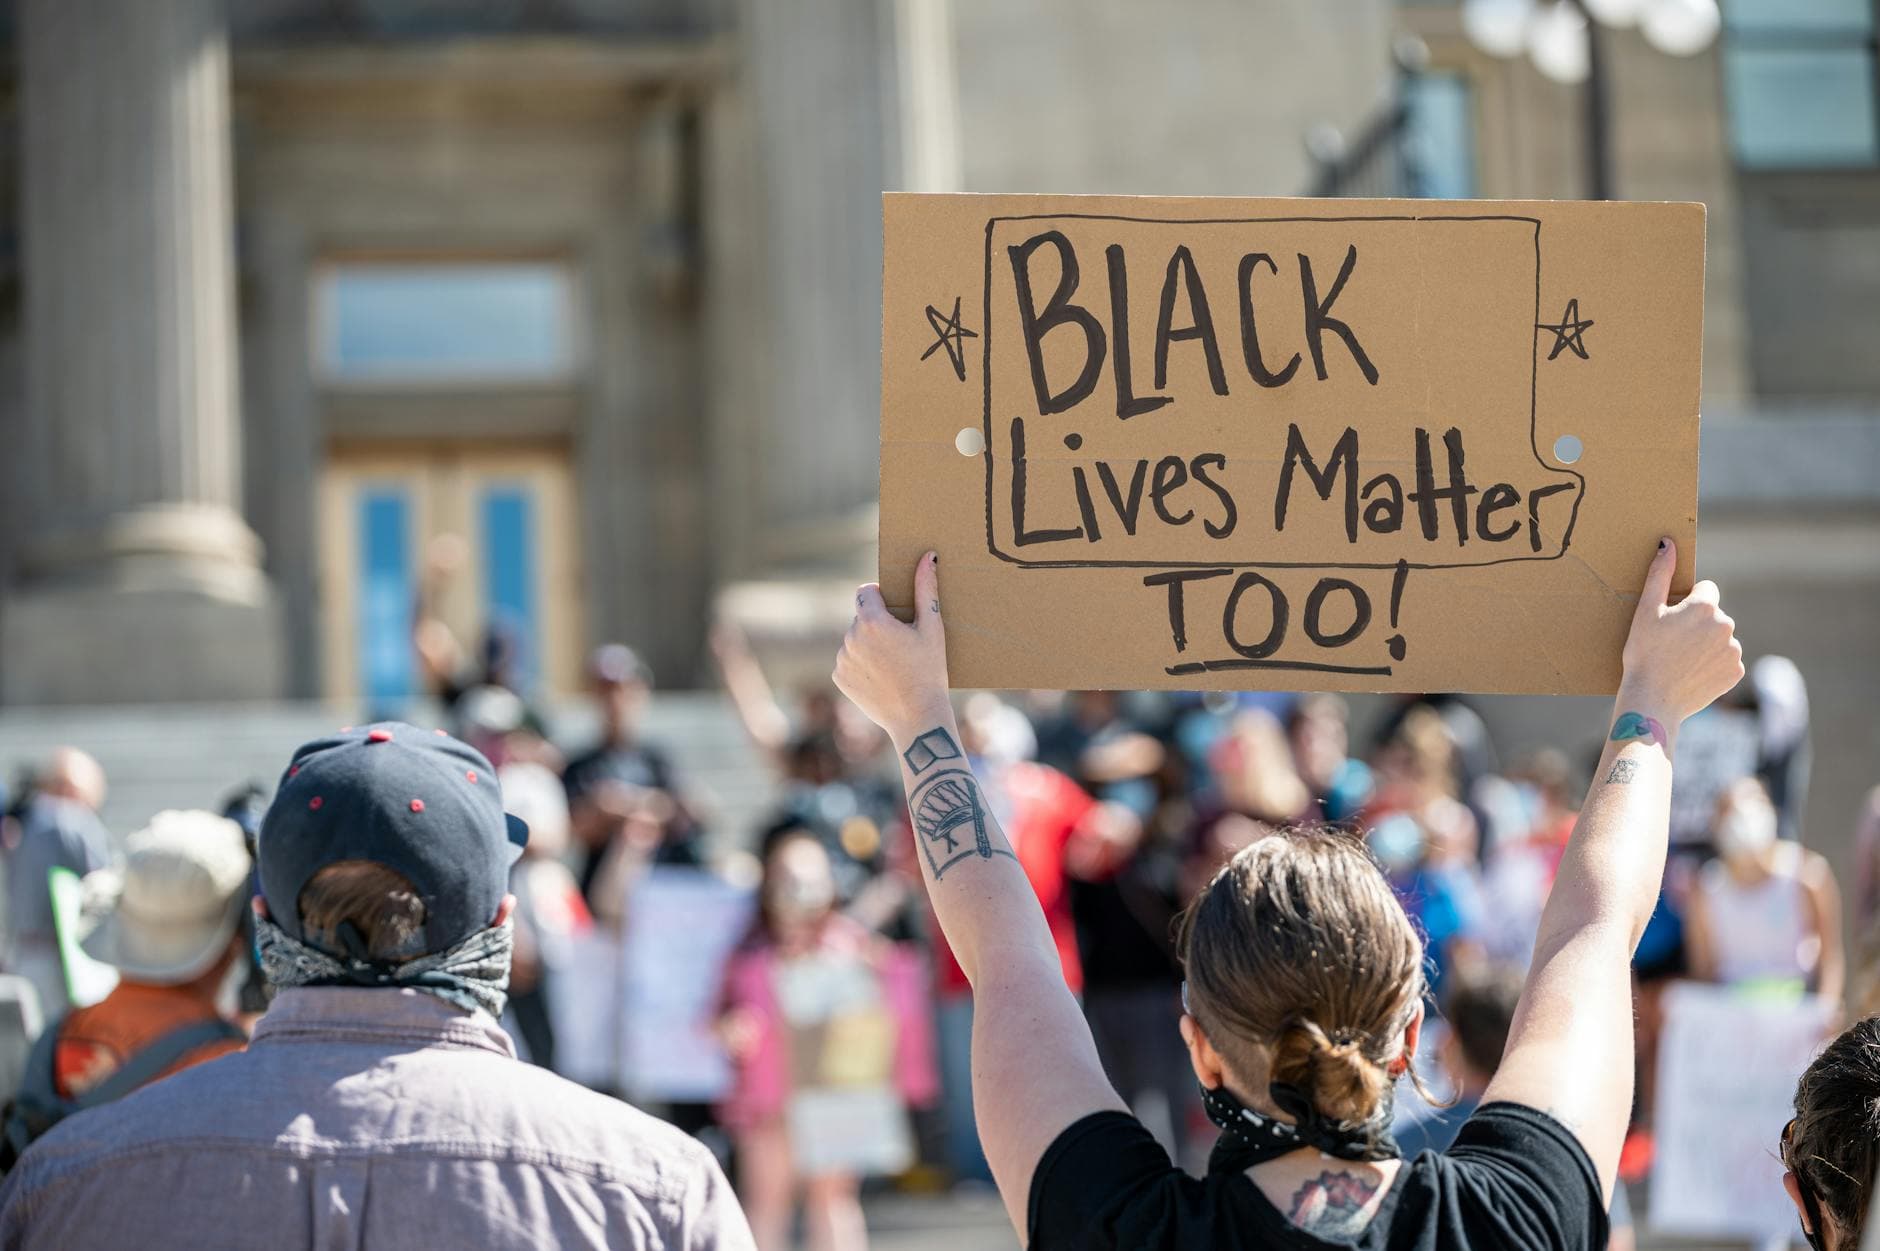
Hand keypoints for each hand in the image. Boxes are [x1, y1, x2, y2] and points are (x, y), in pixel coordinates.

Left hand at [833, 552, 950, 739]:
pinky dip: (861, 665)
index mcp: (872, 621)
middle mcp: (851, 637)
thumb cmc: (930, 670)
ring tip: (892, 663)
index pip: (866, 592)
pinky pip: (848, 661)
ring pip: (854, 639)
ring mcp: (842, 659)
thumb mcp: (932, 628)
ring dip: (868, 644)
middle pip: (862, 617)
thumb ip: (926, 589)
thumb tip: (928, 556)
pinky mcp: (839, 678)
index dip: (881, 597)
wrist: (917, 717)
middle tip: (901, 643)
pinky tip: (881, 677)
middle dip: (877, 624)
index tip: (895, 611)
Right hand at [1619, 538, 1743, 724]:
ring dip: (1706, 644)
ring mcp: (1733, 650)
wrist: (1652, 699)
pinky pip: (1726, 661)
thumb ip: (1659, 575)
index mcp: (1705, 606)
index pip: (1706, 590)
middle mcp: (1726, 624)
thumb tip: (1668, 543)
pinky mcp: (1736, 672)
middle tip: (1672, 644)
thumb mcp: (1645, 612)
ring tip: (1680, 661)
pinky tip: (1692, 673)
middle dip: (1697, 624)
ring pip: (1720, 638)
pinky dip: (1712, 665)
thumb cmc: (1643, 653)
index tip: (1671, 621)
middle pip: (1714, 615)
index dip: (1687, 603)